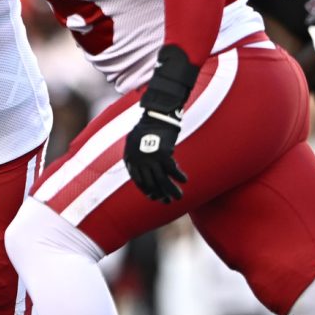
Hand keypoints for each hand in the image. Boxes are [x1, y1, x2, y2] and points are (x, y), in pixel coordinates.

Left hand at [122, 44, 197, 202]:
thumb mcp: (137, 140)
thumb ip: (139, 154)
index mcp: (130, 157)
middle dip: (159, 194)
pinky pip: (172, 170)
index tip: (154, 197)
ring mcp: (150, 158)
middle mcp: (138, 160)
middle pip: (149, 183)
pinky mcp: (163, 153)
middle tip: (167, 201)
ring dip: (170, 190)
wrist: (157, 112)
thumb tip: (144, 167)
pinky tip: (184, 181)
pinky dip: (179, 177)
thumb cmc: (149, 125)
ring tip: (178, 197)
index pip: (137, 180)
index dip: (146, 190)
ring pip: (161, 180)